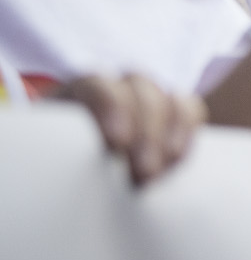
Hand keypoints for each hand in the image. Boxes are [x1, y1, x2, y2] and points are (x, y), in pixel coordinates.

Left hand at [55, 74, 204, 185]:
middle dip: (146, 131)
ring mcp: (144, 96)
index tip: (116, 142)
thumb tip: (77, 172)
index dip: (110, 105)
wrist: (64, 175)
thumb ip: (64, 155)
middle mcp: (113, 87)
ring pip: (167, 98)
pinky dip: (187, 131)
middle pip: (139, 88)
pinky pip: (189, 109)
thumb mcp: (52, 157)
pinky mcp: (168, 113)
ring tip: (160, 171)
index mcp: (75, 91)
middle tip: (144, 171)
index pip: (97, 83)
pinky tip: (177, 158)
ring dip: (169, 134)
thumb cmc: (56, 166)